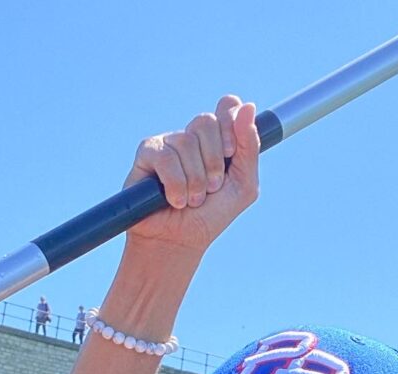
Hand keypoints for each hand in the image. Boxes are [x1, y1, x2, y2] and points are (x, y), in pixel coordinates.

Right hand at [124, 95, 259, 255]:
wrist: (179, 241)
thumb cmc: (210, 216)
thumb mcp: (243, 186)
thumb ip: (250, 148)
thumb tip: (249, 107)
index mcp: (218, 139)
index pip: (228, 107)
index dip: (231, 124)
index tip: (231, 153)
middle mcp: (193, 136)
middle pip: (206, 121)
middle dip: (214, 161)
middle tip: (212, 187)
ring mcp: (169, 142)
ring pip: (186, 142)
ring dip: (195, 180)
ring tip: (192, 201)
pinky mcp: (147, 153)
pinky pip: (165, 156)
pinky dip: (175, 183)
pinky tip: (175, 200)